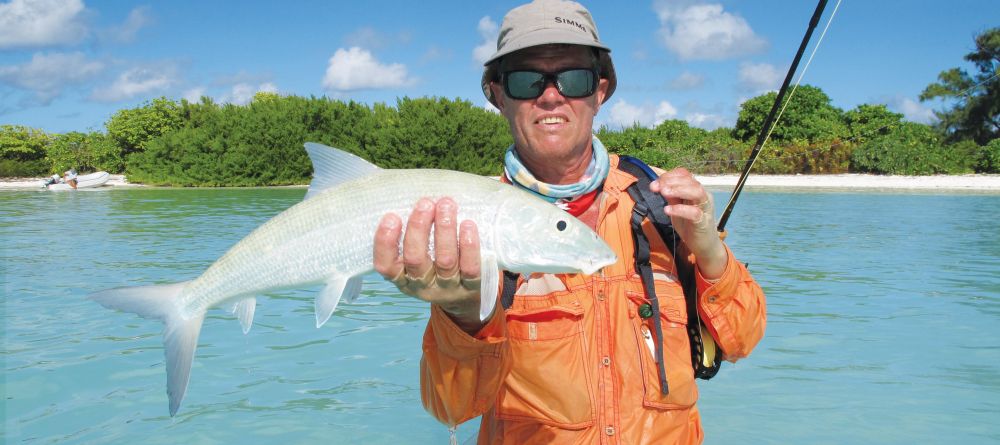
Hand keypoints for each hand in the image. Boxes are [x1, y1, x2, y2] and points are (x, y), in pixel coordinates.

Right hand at [373, 197, 486, 332]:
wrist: (465, 297)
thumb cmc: (435, 265)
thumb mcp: (418, 257)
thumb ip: (412, 234)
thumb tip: (411, 198)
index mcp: (403, 278)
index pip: (386, 266)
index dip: (385, 243)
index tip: (392, 216)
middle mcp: (422, 286)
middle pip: (415, 259)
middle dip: (419, 228)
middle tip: (425, 203)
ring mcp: (447, 288)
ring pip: (445, 260)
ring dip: (444, 229)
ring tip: (446, 205)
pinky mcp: (471, 287)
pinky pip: (470, 267)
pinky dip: (469, 245)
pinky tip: (467, 224)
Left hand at [648, 168, 726, 278]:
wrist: (703, 245)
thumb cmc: (689, 224)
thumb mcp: (677, 207)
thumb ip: (670, 196)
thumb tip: (657, 184)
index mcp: (695, 189)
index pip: (685, 174)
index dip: (669, 176)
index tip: (654, 184)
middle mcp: (703, 195)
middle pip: (690, 180)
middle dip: (671, 182)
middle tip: (656, 187)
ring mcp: (705, 208)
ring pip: (697, 192)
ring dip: (679, 190)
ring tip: (664, 193)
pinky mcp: (704, 221)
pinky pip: (694, 212)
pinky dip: (680, 209)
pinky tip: (668, 210)